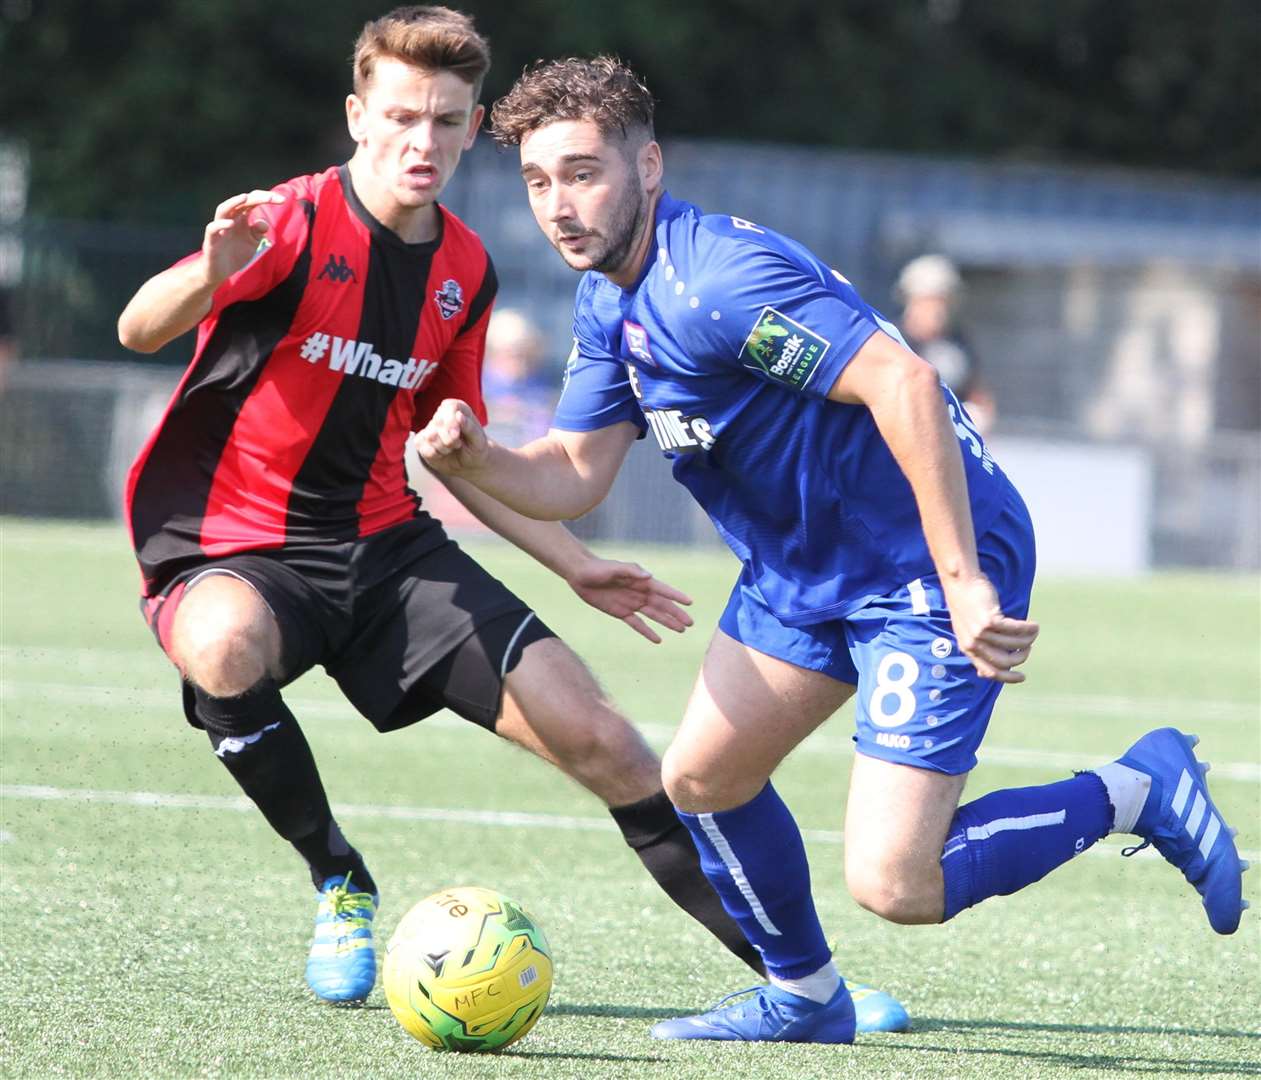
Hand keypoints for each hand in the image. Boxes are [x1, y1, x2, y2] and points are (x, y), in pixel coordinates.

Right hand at [203, 190, 284, 285]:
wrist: (220, 272)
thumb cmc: (236, 254)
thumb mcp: (252, 243)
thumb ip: (258, 232)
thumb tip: (264, 224)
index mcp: (241, 219)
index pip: (253, 202)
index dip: (266, 199)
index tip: (283, 200)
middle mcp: (230, 220)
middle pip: (241, 203)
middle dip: (256, 198)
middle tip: (271, 198)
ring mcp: (220, 229)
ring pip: (222, 210)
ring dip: (233, 202)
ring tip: (245, 197)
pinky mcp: (211, 241)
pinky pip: (212, 229)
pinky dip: (220, 225)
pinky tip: (231, 223)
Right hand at [415, 399, 488, 476]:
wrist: (468, 463)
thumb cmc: (475, 448)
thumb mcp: (479, 439)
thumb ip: (470, 427)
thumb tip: (458, 415)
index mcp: (457, 408)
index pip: (450, 407)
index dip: (451, 421)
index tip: (457, 435)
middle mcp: (442, 415)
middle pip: (438, 422)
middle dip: (449, 439)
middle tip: (458, 445)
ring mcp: (429, 427)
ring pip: (430, 436)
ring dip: (442, 448)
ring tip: (451, 449)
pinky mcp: (421, 440)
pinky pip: (421, 445)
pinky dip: (433, 454)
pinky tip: (441, 454)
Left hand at [567, 557, 693, 643]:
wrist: (580, 574)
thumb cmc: (598, 568)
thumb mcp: (614, 568)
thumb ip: (632, 571)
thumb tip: (649, 576)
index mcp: (640, 581)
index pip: (663, 590)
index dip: (676, 596)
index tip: (690, 602)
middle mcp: (639, 593)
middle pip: (662, 605)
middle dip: (676, 614)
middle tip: (690, 623)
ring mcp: (631, 603)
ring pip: (653, 616)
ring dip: (667, 623)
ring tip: (681, 630)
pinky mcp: (620, 612)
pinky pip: (637, 624)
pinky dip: (647, 632)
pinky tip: (658, 640)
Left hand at [942, 573, 1038, 682]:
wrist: (959, 581)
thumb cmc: (966, 604)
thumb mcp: (967, 629)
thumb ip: (977, 648)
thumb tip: (983, 673)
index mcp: (967, 648)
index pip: (989, 672)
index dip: (1007, 677)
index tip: (1022, 677)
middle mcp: (972, 643)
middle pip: (1004, 661)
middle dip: (1021, 657)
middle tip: (1029, 648)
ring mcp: (979, 632)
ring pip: (1012, 644)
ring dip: (1028, 640)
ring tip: (1034, 632)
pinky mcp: (988, 620)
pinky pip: (1015, 629)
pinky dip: (1028, 629)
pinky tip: (1034, 625)